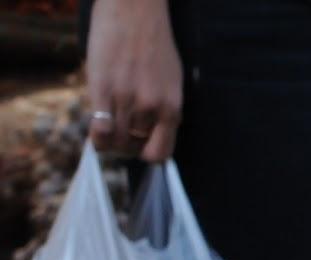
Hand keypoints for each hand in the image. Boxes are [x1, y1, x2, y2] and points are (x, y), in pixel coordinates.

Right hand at [85, 0, 182, 162]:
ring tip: (109, 127)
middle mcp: (151, 108)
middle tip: (121, 133)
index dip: (148, 154)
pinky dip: (97, 136)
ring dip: (110, 139)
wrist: (134, 11)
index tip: (141, 147)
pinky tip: (97, 128)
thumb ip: (165, 108)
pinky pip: (99, 129)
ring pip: (116, 141)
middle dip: (126, 145)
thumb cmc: (154, 44)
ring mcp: (126, 99)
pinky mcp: (102, 88)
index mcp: (172, 108)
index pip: (161, 153)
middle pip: (134, 147)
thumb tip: (155, 134)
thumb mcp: (172, 81)